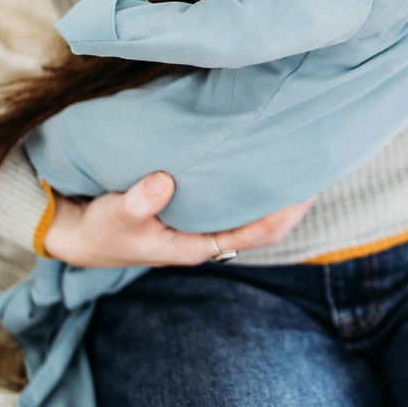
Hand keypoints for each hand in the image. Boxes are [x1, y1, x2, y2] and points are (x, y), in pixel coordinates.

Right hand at [43, 170, 310, 267]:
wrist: (87, 235)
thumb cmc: (105, 228)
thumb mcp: (115, 215)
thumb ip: (138, 201)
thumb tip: (163, 183)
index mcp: (198, 245)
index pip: (256, 233)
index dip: (284, 213)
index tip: (307, 190)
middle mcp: (209, 237)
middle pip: (267, 225)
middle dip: (294, 202)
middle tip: (320, 168)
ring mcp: (206, 225)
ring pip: (256, 212)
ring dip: (279, 193)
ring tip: (304, 161)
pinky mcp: (199, 210)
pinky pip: (239, 200)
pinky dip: (257, 185)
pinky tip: (268, 162)